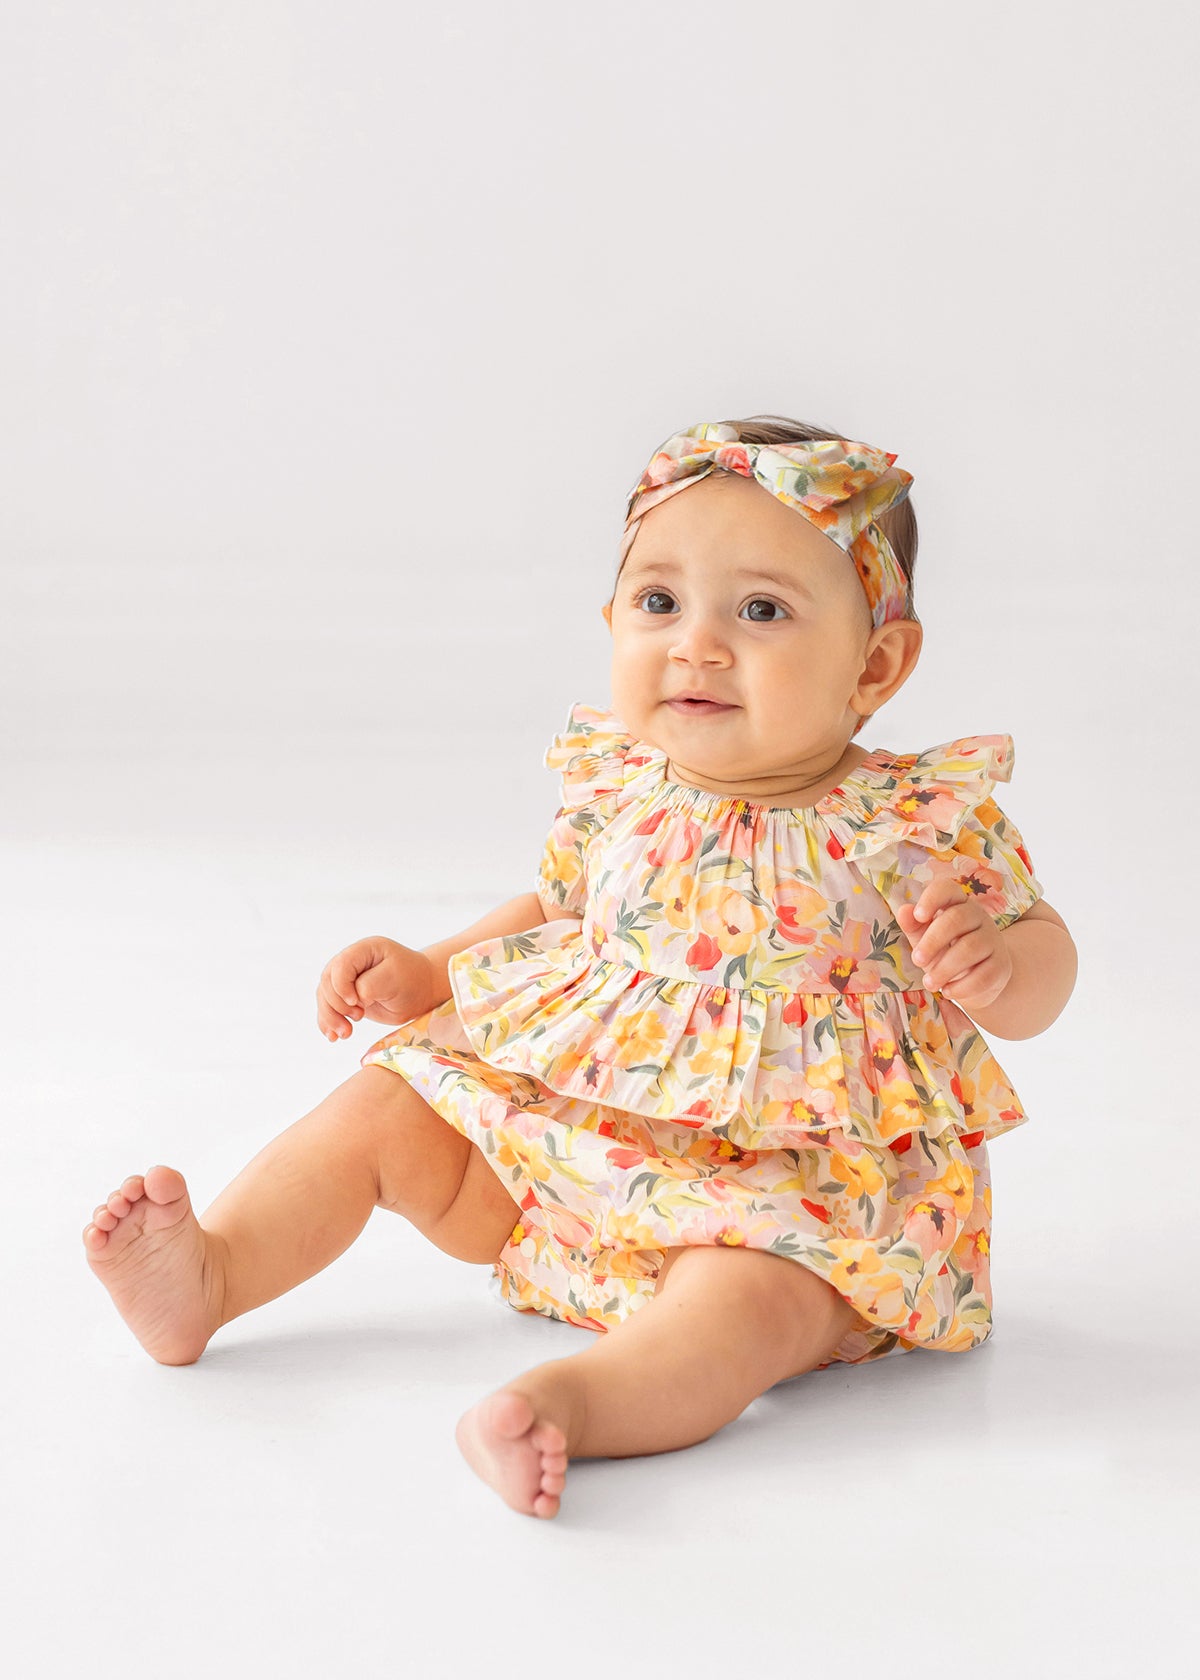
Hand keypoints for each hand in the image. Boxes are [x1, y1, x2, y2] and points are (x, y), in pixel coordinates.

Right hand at [316, 937, 436, 1042]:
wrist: (421, 991)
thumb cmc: (413, 980)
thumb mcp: (395, 978)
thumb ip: (370, 985)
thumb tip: (354, 998)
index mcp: (364, 950)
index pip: (340, 966)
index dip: (342, 986)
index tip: (357, 1002)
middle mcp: (351, 963)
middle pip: (327, 983)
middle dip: (336, 1005)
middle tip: (358, 1018)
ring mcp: (346, 980)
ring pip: (324, 998)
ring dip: (331, 1018)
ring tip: (346, 1034)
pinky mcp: (346, 997)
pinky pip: (329, 1009)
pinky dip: (328, 1023)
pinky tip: (334, 1037)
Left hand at [894, 877, 1012, 1011]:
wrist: (976, 980)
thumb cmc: (944, 952)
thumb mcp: (925, 939)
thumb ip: (914, 926)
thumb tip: (903, 911)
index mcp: (957, 904)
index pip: (948, 889)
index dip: (932, 898)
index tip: (918, 916)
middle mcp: (979, 917)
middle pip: (957, 919)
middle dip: (932, 941)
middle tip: (917, 960)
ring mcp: (993, 940)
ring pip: (970, 948)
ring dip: (945, 968)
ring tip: (929, 983)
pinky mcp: (1001, 965)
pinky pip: (983, 974)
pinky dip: (962, 986)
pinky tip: (948, 991)